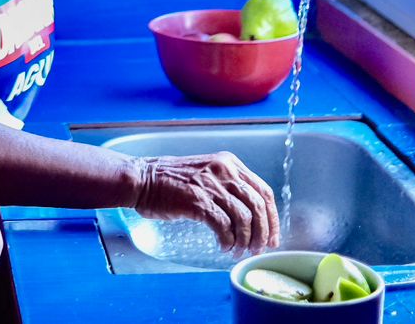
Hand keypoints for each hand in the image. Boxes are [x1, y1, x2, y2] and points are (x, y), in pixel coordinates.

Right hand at [127, 151, 278, 252]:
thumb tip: (252, 218)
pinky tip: (223, 247)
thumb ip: (228, 187)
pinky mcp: (197, 201)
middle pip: (258, 206)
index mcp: (229, 163)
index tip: (272, 236)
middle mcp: (224, 171)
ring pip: (244, 218)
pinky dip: (228, 241)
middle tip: (257, 249)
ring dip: (245, 240)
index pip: (263, 192)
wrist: (142, 179)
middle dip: (263, 233)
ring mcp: (210, 185)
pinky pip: (224, 226)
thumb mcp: (207, 173)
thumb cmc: (171, 181)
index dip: (272, 218)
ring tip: (238, 251)